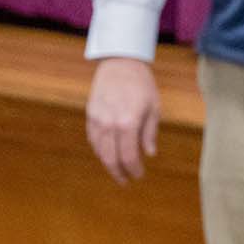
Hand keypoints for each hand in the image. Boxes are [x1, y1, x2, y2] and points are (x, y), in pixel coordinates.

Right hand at [86, 57, 160, 183]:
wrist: (120, 62)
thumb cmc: (141, 83)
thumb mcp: (153, 107)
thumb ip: (149, 133)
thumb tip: (149, 154)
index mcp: (128, 123)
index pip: (129, 157)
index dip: (134, 170)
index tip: (139, 175)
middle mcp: (110, 124)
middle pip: (111, 159)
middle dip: (119, 173)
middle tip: (126, 181)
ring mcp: (98, 120)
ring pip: (100, 152)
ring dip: (108, 164)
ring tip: (117, 170)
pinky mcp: (90, 115)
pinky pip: (93, 140)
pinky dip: (100, 151)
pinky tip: (107, 154)